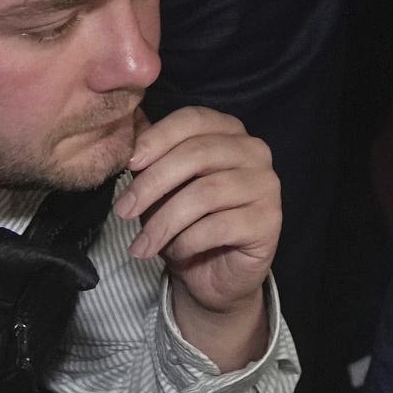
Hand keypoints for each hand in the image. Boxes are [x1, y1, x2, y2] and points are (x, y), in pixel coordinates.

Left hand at [117, 107, 281, 364]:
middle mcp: (253, 151)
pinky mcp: (268, 221)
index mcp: (229, 132)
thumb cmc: (186, 222)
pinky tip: (175, 254)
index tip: (129, 164)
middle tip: (123, 211)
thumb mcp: (161, 189)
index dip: (159, 137)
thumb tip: (129, 151)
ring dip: (164, 222)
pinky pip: (218, 227)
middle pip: (198, 153)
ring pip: (205, 193)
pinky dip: (187, 242)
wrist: (213, 274)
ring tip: (142, 245)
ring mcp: (265, 185)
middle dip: (152, 184)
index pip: (194, 118)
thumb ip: (152, 164)